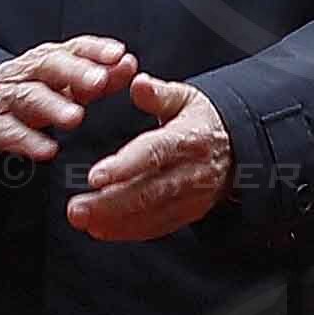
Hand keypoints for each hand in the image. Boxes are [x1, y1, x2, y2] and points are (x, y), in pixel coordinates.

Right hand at [0, 33, 140, 159]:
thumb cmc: (31, 94)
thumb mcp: (65, 84)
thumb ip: (99, 78)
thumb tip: (129, 65)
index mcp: (49, 60)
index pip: (74, 48)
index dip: (96, 50)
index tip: (119, 55)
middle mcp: (26, 72)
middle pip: (50, 65)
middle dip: (75, 72)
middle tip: (99, 81)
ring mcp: (6, 97)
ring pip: (29, 96)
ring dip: (53, 106)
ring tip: (75, 117)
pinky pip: (7, 131)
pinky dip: (27, 140)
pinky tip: (47, 150)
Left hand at [73, 78, 231, 239]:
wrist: (236, 150)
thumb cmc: (200, 121)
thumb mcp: (185, 98)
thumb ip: (159, 94)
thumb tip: (139, 84)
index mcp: (187, 138)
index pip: (154, 153)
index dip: (124, 167)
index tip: (95, 177)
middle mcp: (190, 171)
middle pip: (148, 191)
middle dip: (110, 203)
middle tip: (76, 209)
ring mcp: (190, 196)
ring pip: (150, 213)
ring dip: (114, 221)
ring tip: (82, 220)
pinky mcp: (187, 213)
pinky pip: (156, 226)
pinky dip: (127, 231)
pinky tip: (100, 230)